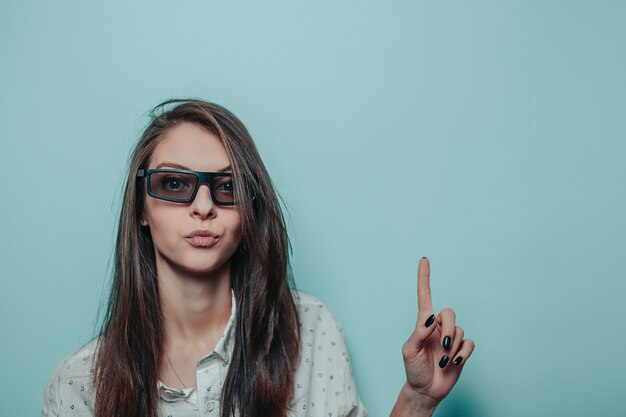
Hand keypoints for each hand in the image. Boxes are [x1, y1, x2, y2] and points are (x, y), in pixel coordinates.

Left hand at [400, 257, 474, 409]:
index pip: (424, 296)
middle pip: (449, 313)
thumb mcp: (410, 350)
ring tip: (444, 361)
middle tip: (443, 346)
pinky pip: (469, 343)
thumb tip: (431, 318)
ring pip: (460, 330)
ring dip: (452, 346)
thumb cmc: (413, 369)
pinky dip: (463, 353)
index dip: (424, 278)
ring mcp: (450, 338)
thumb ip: (419, 332)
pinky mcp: (461, 350)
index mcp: (423, 323)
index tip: (424, 259)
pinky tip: (454, 362)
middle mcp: (438, 327)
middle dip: (448, 328)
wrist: (425, 390)